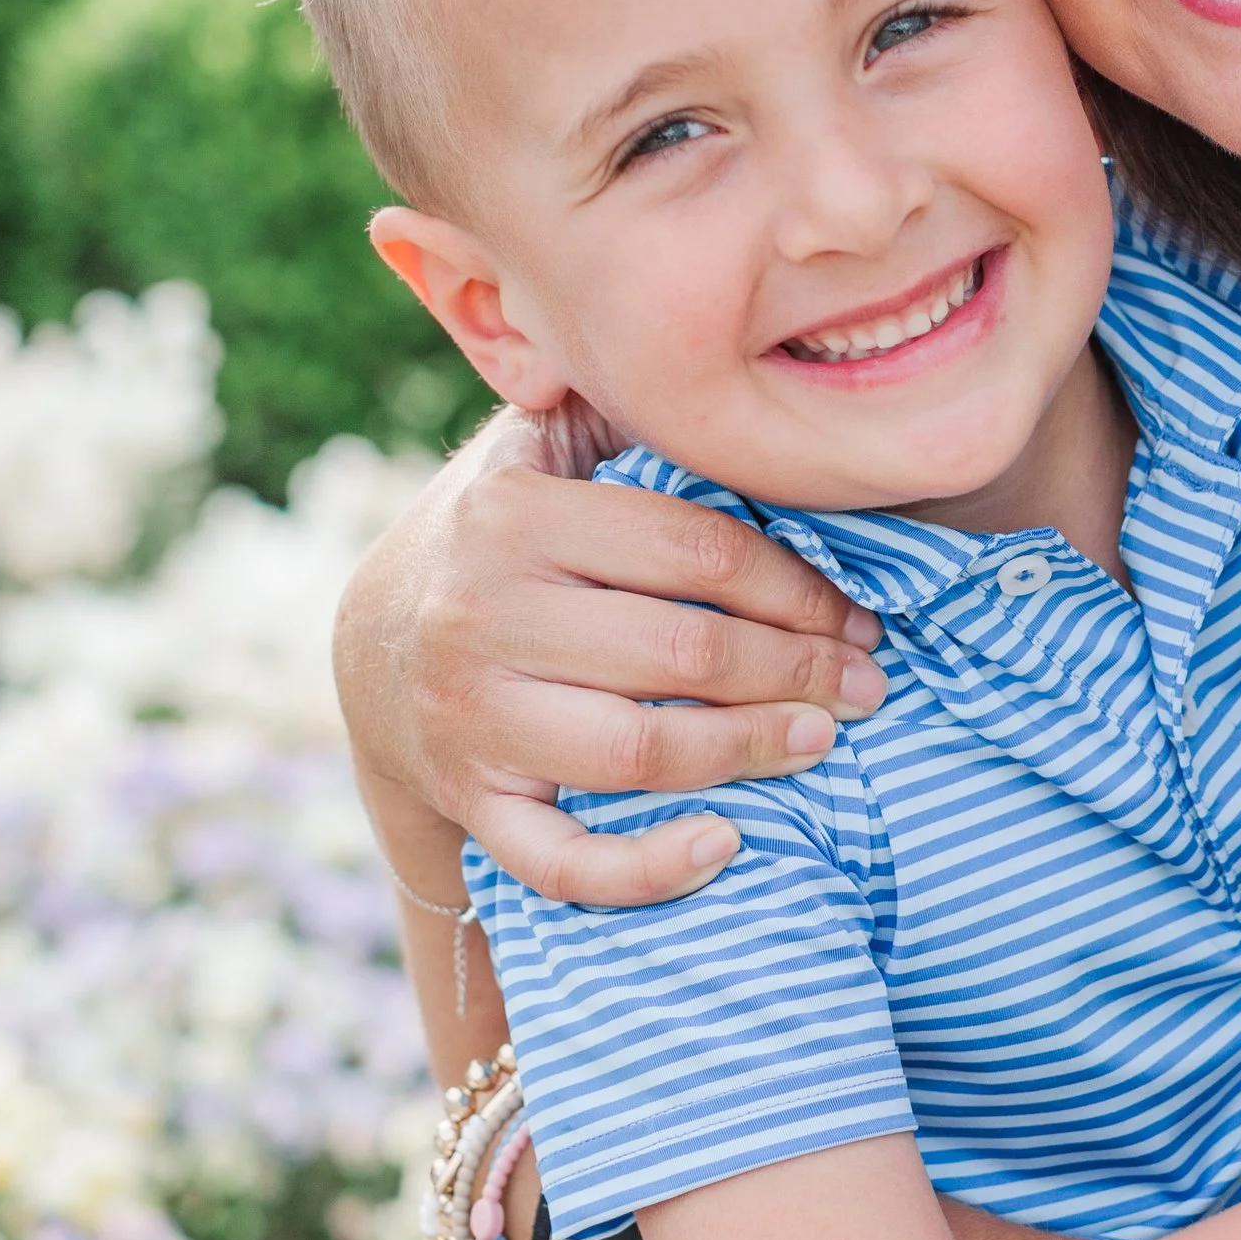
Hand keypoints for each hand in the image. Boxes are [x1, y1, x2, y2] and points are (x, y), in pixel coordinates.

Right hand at [334, 410, 885, 903]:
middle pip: (682, 650)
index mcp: (510, 514)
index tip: (855, 615)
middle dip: (797, 669)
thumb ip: (610, 408)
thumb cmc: (497, 539)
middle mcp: (478, 613)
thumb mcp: (533, 451)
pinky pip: (563, 862)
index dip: (796, 587)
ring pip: (638, 748)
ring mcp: (470, 715)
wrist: (373, 647)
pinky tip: (725, 844)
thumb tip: (707, 371)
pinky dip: (649, 868)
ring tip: (822, 738)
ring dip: (751, 749)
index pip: (695, 548)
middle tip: (867, 682)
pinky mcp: (471, 800)